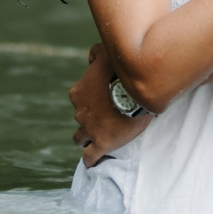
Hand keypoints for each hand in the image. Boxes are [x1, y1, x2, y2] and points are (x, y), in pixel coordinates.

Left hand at [70, 41, 148, 162]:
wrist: (134, 91)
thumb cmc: (119, 70)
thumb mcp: (105, 52)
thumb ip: (95, 54)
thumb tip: (90, 60)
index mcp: (78, 92)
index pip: (78, 97)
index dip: (89, 99)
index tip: (102, 98)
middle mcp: (79, 112)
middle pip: (80, 118)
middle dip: (89, 118)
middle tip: (106, 115)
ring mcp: (89, 129)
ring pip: (79, 139)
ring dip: (86, 138)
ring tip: (99, 137)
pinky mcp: (100, 144)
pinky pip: (89, 157)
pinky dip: (90, 159)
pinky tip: (93, 161)